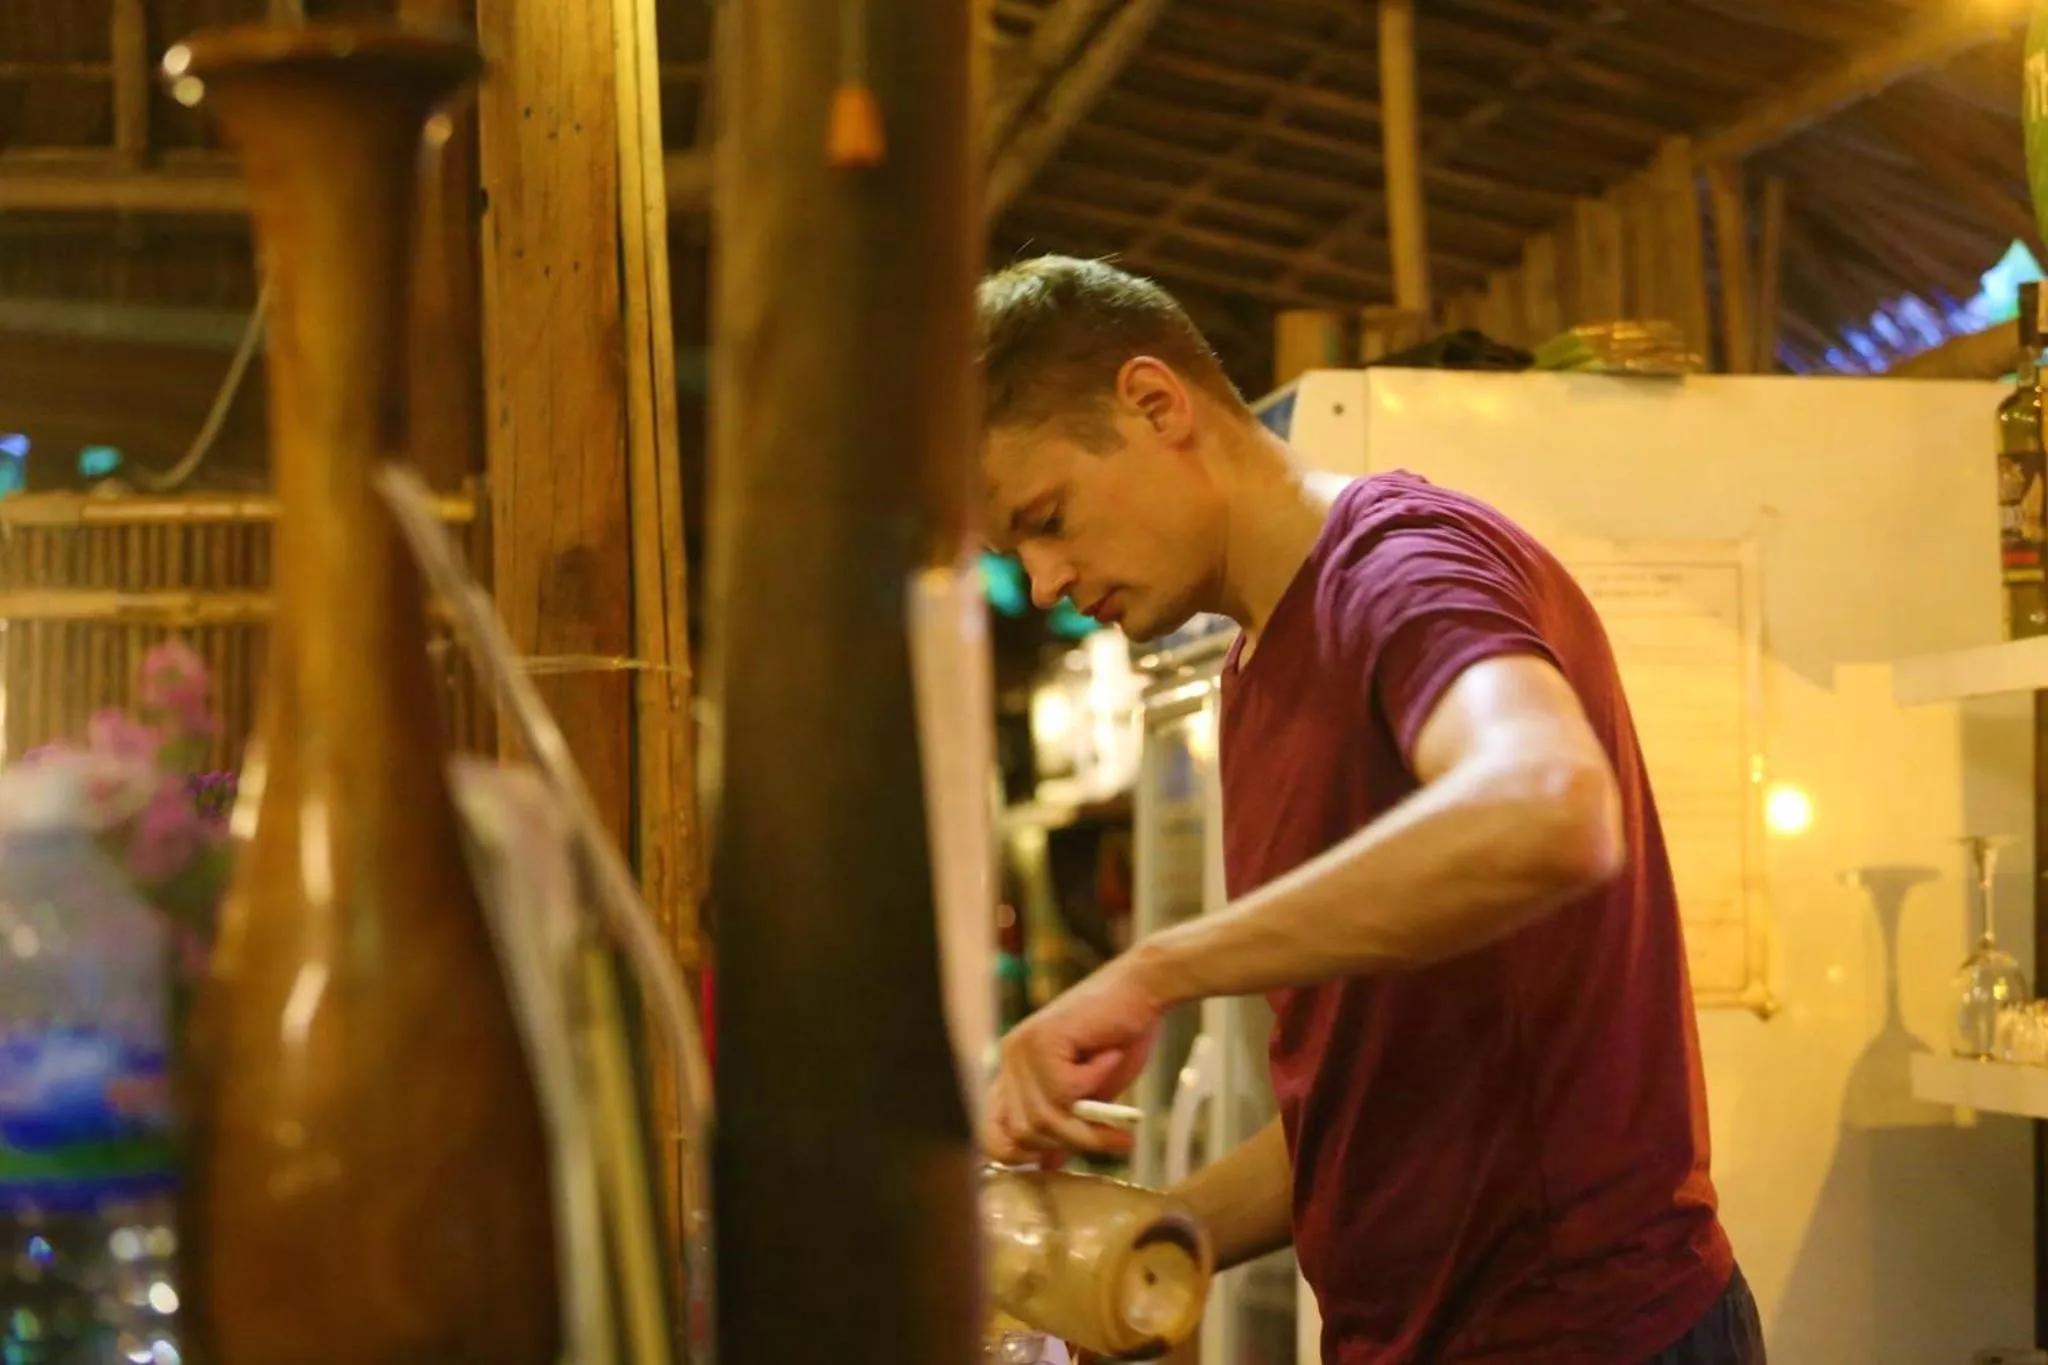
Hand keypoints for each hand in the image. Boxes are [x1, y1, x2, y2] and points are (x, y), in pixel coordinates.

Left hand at [983, 955, 1164, 1162]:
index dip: (1020, 1154)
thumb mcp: (1091, 1094)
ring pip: (1044, 1117)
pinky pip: (1065, 1091)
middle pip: (1022, 1133)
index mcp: (1013, 1071)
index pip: (991, 1132)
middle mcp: (1010, 1058)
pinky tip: (1111, 1060)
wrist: (1143, 989)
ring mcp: (1022, 1048)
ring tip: (1120, 1124)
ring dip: (1089, 1128)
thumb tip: (1046, 1165)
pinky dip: (1096, 1086)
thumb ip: (1066, 1122)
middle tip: (1111, 1139)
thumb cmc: (1119, 1038)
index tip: (1061, 1158)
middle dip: (1071, 1143)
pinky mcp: (1043, 1039)